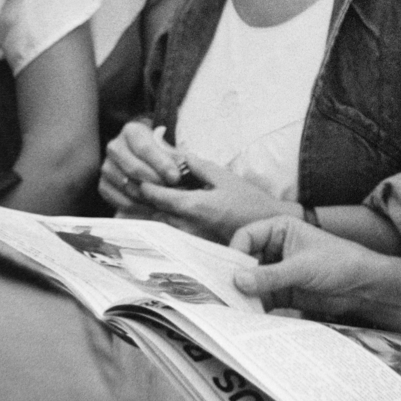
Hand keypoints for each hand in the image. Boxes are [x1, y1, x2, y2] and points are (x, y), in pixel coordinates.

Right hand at [99, 121, 180, 217]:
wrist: (145, 158)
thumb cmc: (162, 152)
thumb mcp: (169, 147)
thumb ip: (175, 156)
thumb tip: (183, 167)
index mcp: (131, 131)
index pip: (145, 148)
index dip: (161, 164)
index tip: (176, 177)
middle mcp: (115, 147)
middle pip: (134, 168)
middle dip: (155, 182)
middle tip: (171, 192)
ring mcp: (107, 166)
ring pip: (127, 186)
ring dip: (147, 197)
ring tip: (164, 201)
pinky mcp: (104, 185)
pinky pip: (119, 200)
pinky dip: (137, 207)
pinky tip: (151, 208)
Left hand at [135, 151, 299, 241]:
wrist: (267, 227)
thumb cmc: (248, 201)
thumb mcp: (223, 176)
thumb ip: (197, 165)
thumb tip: (177, 154)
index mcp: (192, 206)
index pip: (157, 195)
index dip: (143, 184)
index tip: (136, 174)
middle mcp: (187, 225)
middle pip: (152, 211)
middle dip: (142, 198)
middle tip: (133, 183)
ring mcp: (189, 238)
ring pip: (159, 224)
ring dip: (149, 211)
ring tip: (141, 198)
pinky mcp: (195, 245)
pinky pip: (170, 233)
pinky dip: (161, 222)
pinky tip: (159, 213)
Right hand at [229, 216, 387, 318]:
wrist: (364, 287)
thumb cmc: (339, 262)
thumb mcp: (303, 267)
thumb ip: (271, 275)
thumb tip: (238, 280)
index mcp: (279, 229)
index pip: (247, 236)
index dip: (236, 252)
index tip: (228, 272)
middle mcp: (274, 248)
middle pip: (245, 260)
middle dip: (235, 276)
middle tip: (221, 293)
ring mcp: (277, 271)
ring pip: (250, 282)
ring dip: (242, 294)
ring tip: (230, 309)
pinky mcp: (282, 292)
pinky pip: (261, 298)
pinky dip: (253, 307)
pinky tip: (246, 317)